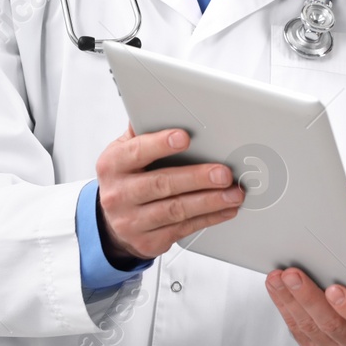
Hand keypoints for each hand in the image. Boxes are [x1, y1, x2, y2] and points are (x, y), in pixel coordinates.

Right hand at [95, 125, 243, 261]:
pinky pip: (183, 228)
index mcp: (113, 165)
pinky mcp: (148, 241)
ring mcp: (132, 221)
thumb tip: (162, 105)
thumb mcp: (124, 153)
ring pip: (175, 210)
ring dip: (209, 201)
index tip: (184, 137)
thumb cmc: (126, 179)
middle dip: (197, 178)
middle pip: (161, 184)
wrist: (111, 224)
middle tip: (224, 173)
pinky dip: (209, 218)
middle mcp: (118, 194)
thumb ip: (143, 131)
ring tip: (233, 193)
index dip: (160, 145)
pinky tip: (225, 209)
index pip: (136, 152)